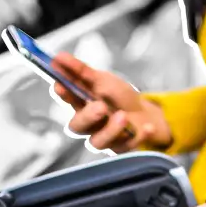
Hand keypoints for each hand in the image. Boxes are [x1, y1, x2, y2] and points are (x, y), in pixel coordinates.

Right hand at [51, 53, 172, 153]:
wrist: (144, 114)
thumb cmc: (118, 97)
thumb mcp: (102, 80)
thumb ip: (82, 71)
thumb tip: (58, 57)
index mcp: (80, 103)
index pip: (66, 99)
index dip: (63, 93)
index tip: (61, 86)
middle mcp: (88, 125)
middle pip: (76, 127)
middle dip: (87, 117)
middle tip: (101, 107)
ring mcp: (103, 139)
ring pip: (97, 142)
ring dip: (111, 129)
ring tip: (124, 116)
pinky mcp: (120, 149)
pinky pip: (126, 147)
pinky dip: (138, 136)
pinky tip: (148, 128)